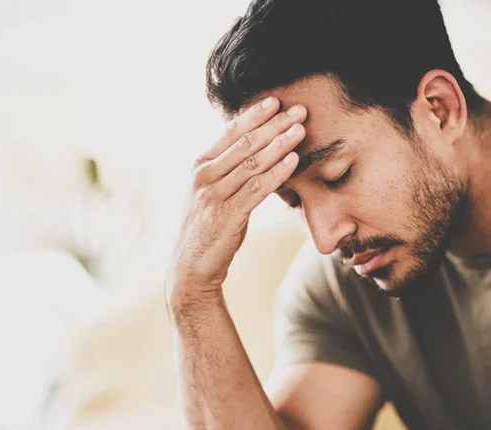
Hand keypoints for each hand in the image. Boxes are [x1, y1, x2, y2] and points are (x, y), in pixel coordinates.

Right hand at [167, 97, 306, 304]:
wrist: (190, 268)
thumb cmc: (207, 229)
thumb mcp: (212, 193)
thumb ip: (228, 171)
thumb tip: (256, 149)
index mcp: (199, 166)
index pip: (230, 133)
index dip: (254, 115)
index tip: (276, 101)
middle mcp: (203, 176)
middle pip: (244, 143)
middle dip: (274, 124)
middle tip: (298, 110)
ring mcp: (212, 195)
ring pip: (252, 163)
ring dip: (279, 144)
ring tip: (300, 129)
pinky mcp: (225, 215)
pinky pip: (256, 189)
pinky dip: (277, 173)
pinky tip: (293, 160)